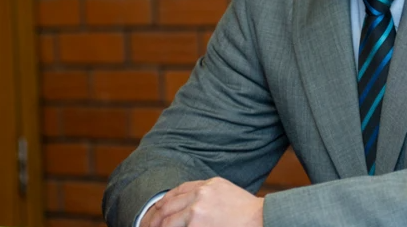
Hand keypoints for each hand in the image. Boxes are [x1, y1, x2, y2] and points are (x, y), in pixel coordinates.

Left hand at [141, 177, 263, 226]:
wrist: (261, 219)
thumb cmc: (248, 212)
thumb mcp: (227, 193)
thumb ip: (208, 195)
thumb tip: (189, 206)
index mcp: (208, 184)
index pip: (177, 191)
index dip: (163, 203)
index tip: (155, 212)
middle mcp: (200, 194)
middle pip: (167, 204)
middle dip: (153, 217)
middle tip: (145, 226)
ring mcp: (197, 210)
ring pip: (167, 220)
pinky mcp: (196, 224)